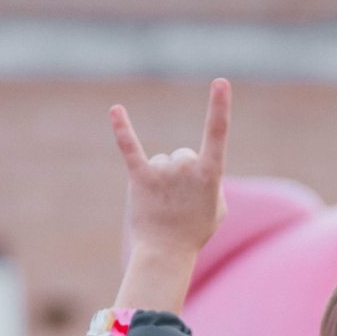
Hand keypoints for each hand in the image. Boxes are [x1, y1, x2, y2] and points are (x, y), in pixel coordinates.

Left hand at [109, 78, 230, 314]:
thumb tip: (199, 171)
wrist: (166, 253)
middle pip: (184, 156)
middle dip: (182, 177)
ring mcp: (162, 172)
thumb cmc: (194, 232)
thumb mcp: (217, 208)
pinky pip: (130, 148)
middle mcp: (186, 167)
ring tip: (162, 205)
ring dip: (161, 181)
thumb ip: (211, 183)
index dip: (220, 107)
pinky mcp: (140, 178)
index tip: (221, 82)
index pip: (217, 133)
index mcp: (210, 174)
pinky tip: (115, 110)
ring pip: (161, 162)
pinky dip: (122, 129)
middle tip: (180, 204)